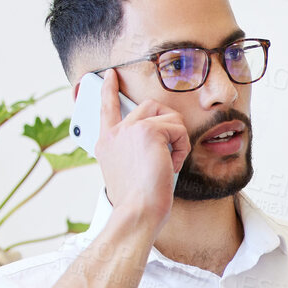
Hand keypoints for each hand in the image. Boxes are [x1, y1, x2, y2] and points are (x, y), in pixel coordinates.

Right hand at [93, 71, 189, 236]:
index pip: (106, 108)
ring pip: (168, 117)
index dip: (109, 90)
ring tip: (169, 161)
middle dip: (169, 125)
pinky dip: (181, 148)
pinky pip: (178, 129)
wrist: (137, 212)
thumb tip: (156, 141)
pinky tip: (171, 165)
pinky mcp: (149, 131)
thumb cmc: (137, 201)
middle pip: (150, 106)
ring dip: (177, 139)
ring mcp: (130, 129)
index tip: (110, 76)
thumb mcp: (128, 172)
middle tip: (170, 150)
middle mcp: (114, 132)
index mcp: (106, 143)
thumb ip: (133, 151)